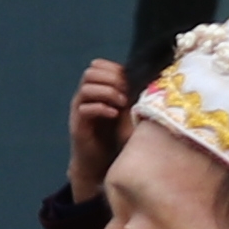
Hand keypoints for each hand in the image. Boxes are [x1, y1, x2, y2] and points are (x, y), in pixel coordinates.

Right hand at [66, 58, 134, 207]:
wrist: (99, 162)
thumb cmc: (114, 135)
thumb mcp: (124, 111)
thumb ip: (129, 95)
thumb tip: (150, 78)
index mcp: (95, 90)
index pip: (97, 66)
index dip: (113, 68)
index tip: (130, 79)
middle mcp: (84, 97)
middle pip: (90, 73)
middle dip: (111, 79)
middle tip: (127, 91)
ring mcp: (79, 110)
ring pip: (86, 89)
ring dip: (107, 92)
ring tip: (122, 103)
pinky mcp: (78, 125)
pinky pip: (84, 109)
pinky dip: (101, 108)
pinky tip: (114, 114)